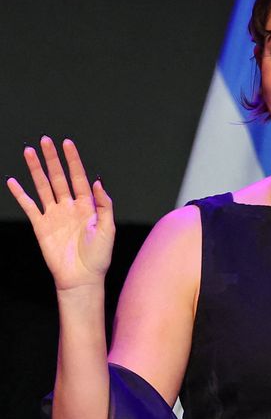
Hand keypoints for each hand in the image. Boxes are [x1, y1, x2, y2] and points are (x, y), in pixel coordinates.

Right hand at [7, 136, 114, 291]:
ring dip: (35, 170)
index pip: (79, 177)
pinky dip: (20, 194)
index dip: (73, 160)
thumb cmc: (99, 256)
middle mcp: (70, 207)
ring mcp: (55, 215)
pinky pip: (29, 206)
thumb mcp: (108, 228)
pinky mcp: (41, 226)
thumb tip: (97, 181)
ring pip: (43, 187)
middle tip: (44, 140)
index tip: (66, 143)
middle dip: (52, 159)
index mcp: (88, 206)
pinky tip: (13, 181)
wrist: (81, 278)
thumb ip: (104, 204)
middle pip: (58, 177)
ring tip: (28, 152)